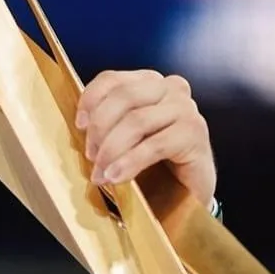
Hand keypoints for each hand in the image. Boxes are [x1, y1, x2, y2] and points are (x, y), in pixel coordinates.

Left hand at [75, 68, 216, 207]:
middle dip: (100, 128)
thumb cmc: (153, 164)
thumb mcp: (124, 138)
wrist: (184, 195)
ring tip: (101, 173)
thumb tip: (81, 124)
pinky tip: (118, 176)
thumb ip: (107, 124)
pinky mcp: (195, 133)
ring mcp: (186, 109)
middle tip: (91, 157)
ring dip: (112, 150)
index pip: (112, 79)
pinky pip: (154, 145)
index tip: (79, 125)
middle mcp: (171, 88)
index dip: (91, 100)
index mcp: (150, 82)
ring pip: (137, 120)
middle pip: (124, 96)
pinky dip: (130, 162)